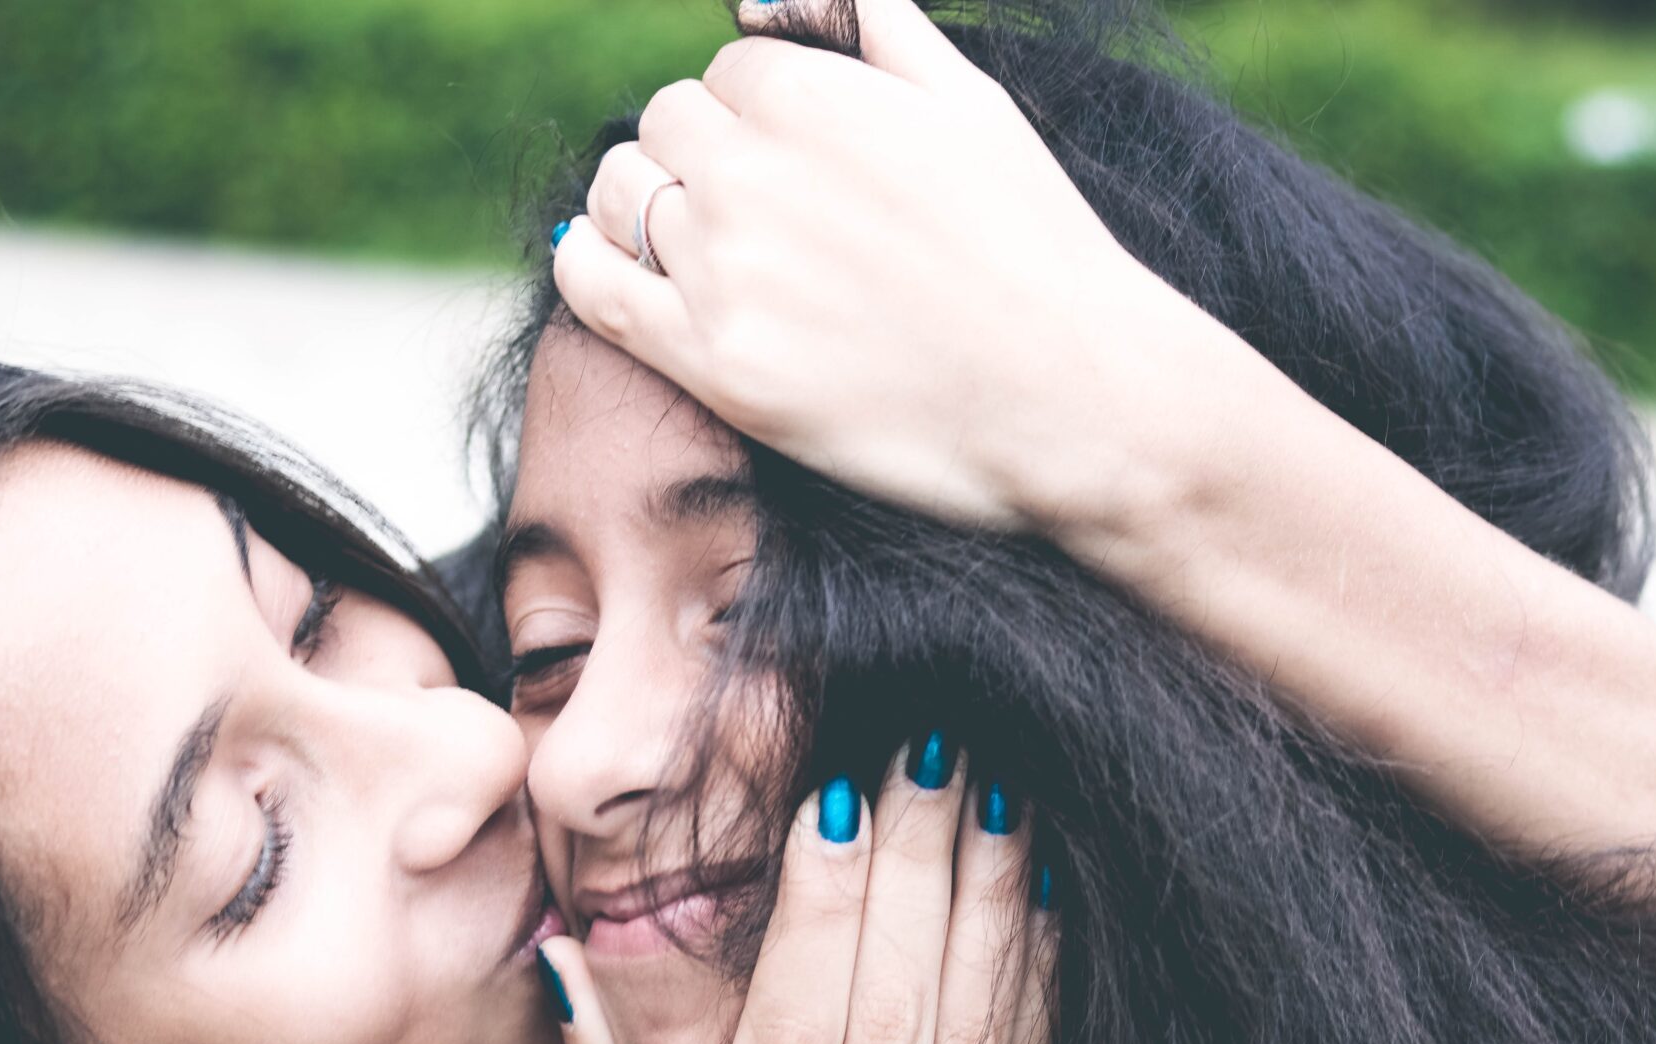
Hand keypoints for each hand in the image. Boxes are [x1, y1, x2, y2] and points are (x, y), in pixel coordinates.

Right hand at [536, 740, 1054, 1043]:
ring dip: (988, 897)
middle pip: (889, 1008)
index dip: (821, 904)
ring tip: (994, 787)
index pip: (790, 1025)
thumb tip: (560, 960)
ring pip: (969, 1029)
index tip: (840, 792)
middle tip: (930, 747)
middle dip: (914, 865)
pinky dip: (1036, 976)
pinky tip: (1038, 892)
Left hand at [552, 0, 1219, 535]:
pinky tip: (611, 262)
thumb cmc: (1034, 247)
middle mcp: (749, 173)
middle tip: (762, 213)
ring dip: (653, 211)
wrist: (1068, 395)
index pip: (723, 74)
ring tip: (708, 248)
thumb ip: (874, 26)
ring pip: (623, 198)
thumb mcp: (969, 101)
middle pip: (664, 128)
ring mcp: (722, 270)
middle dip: (701, 156)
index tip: (796, 163)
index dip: (754, 114)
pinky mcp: (712, 364)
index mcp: (808, 96)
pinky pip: (591, 285)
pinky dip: (587, 259)